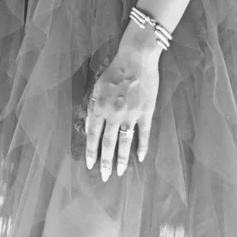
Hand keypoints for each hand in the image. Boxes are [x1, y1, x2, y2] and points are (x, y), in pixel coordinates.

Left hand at [85, 23, 160, 180]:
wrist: (136, 59)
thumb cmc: (114, 70)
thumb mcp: (97, 86)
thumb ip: (93, 106)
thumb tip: (91, 125)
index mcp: (99, 106)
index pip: (92, 134)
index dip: (91, 151)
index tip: (90, 165)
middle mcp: (113, 114)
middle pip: (108, 143)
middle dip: (105, 162)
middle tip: (104, 177)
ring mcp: (131, 114)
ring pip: (125, 142)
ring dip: (122, 159)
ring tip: (120, 172)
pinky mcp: (146, 112)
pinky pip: (144, 134)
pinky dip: (142, 147)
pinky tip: (140, 157)